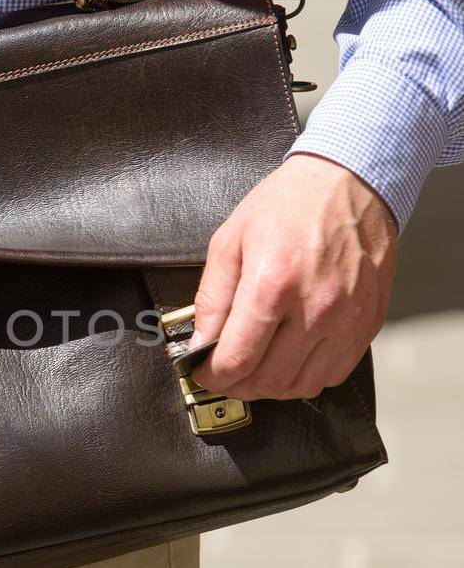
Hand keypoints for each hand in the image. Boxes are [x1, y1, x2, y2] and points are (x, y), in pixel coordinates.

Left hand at [192, 154, 396, 400]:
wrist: (350, 182)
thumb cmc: (287, 205)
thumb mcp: (230, 240)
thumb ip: (212, 297)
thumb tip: (200, 343)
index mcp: (273, 283)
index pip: (237, 360)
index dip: (213, 377)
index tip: (204, 373)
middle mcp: (315, 307)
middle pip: (269, 381)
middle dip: (237, 385)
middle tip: (225, 373)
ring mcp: (347, 319)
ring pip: (301, 385)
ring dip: (272, 386)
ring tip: (256, 366)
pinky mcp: (368, 323)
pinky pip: (333, 373)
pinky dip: (306, 376)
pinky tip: (291, 357)